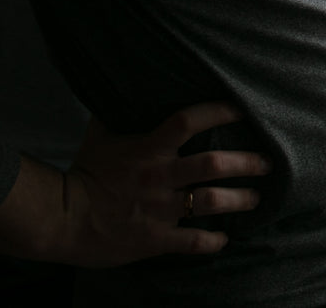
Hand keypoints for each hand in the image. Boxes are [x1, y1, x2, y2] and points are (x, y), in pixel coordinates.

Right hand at [61, 102, 268, 265]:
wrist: (58, 219)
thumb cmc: (82, 173)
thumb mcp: (100, 136)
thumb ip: (119, 112)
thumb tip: (129, 84)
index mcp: (148, 148)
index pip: (189, 120)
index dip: (219, 111)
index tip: (243, 110)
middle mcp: (159, 176)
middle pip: (214, 163)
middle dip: (247, 162)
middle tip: (267, 162)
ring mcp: (159, 209)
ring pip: (211, 201)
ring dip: (241, 199)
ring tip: (256, 198)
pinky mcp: (154, 238)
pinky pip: (193, 241)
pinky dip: (213, 241)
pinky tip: (225, 240)